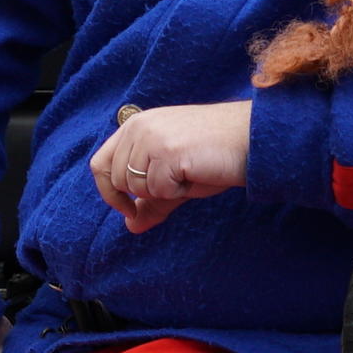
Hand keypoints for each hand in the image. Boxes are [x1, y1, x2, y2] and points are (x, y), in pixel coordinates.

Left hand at [89, 101, 251, 233]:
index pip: (99, 165)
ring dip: (165, 190)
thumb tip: (130, 226)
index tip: (130, 209)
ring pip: (137, 188)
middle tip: (180, 176)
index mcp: (136, 125)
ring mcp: (151, 137)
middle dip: (147, 193)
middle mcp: (139, 126)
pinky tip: (196, 172)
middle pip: (117, 181)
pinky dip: (179, 191)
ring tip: (189, 170)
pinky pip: (158, 191)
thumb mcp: (176, 178)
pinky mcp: (167, 151)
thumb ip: (151, 199)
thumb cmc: (216, 156)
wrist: (253, 140)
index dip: (109, 193)